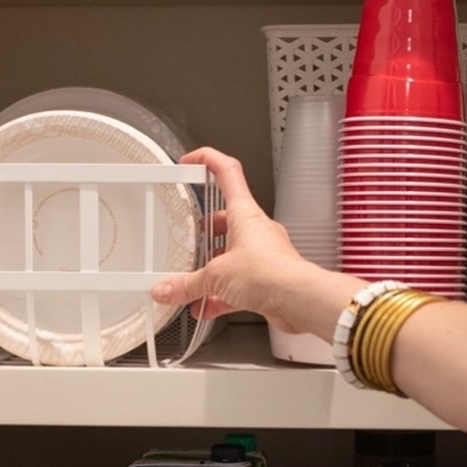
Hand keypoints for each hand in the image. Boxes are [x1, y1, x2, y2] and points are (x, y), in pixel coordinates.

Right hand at [153, 148, 357, 336]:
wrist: (299, 300)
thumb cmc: (272, 273)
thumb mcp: (217, 276)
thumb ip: (187, 284)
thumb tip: (167, 288)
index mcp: (244, 212)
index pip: (227, 171)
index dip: (207, 160)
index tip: (190, 161)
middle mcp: (255, 229)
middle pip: (225, 219)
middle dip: (204, 234)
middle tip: (188, 242)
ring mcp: (263, 254)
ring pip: (231, 254)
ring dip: (211, 270)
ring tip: (192, 284)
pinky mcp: (267, 278)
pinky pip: (239, 282)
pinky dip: (221, 294)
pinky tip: (206, 306)